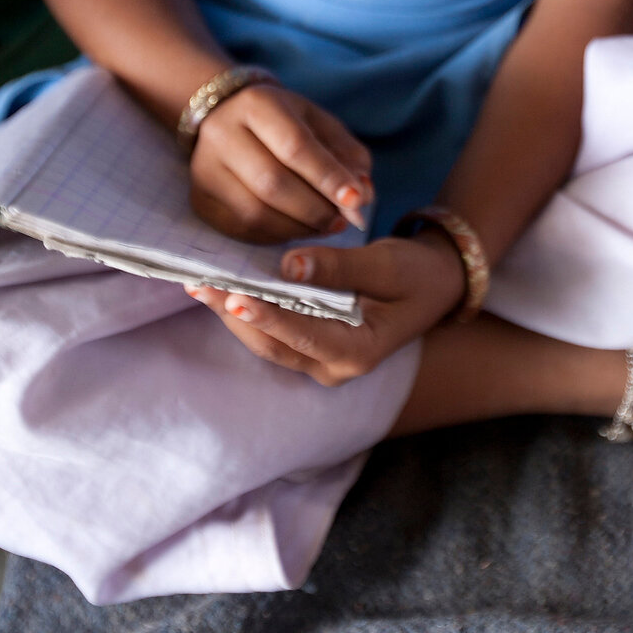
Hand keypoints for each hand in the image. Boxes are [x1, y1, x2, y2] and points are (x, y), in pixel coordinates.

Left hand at [186, 228, 466, 383]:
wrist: (432, 285)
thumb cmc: (415, 274)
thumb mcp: (387, 265)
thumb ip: (339, 268)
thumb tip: (288, 264)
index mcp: (359, 353)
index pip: (305, 336)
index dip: (269, 316)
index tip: (235, 296)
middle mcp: (334, 367)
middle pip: (273, 344)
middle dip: (234, 313)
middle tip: (200, 284)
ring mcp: (319, 361)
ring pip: (265, 341)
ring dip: (232, 313)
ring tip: (200, 285)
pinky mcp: (308, 345)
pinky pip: (270, 331)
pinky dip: (245, 309)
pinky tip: (221, 288)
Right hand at [189, 83, 373, 244]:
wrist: (225, 118)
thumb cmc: (284, 122)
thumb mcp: (319, 123)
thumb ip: (346, 155)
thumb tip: (363, 195)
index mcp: (257, 105)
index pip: (294, 146)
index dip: (328, 177)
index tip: (357, 200)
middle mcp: (222, 134)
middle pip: (272, 183)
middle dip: (315, 209)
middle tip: (343, 221)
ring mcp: (205, 170)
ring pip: (255, 213)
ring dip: (298, 228)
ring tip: (325, 226)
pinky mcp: (200, 200)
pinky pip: (242, 230)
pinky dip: (277, 237)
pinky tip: (297, 229)